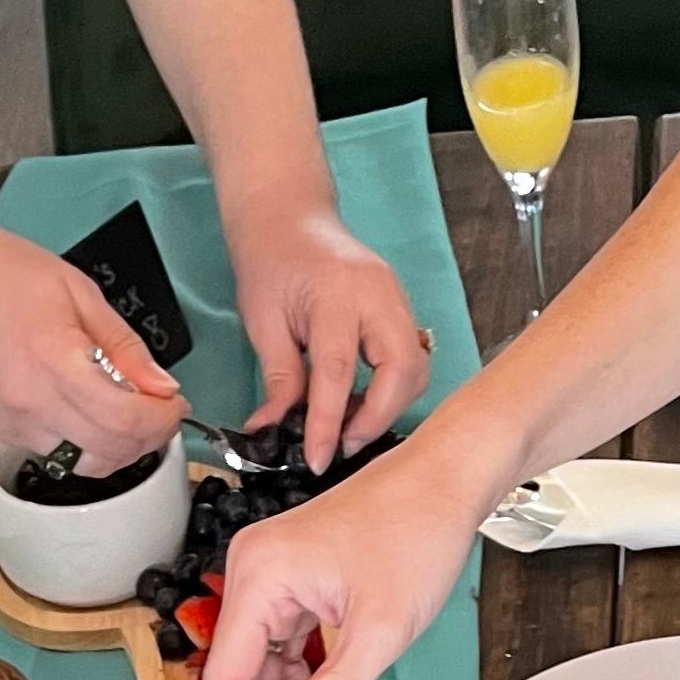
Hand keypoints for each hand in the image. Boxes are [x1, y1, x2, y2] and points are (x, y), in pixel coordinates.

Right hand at [0, 224, 185, 472]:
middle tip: (160, 410)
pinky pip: (61, 455)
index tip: (174, 405)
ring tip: (126, 411)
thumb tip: (160, 386)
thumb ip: (125, 346)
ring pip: (88, 464)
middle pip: (111, 452)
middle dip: (149, 437)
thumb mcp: (80, 293)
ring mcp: (16, 425)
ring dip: (119, 447)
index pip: (126, 419)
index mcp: (55, 362)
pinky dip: (87, 442)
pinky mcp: (5, 433)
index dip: (163, 419)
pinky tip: (88, 410)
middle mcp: (32, 404)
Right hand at [204, 422, 490, 679]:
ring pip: (265, 669)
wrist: (448, 478)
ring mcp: (275, 578)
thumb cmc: (417, 529)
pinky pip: (287, 650)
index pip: (227, 677)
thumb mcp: (380, 630)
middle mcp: (255, 573)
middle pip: (242, 677)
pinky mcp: (297, 583)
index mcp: (260, 576)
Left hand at [227, 194, 429, 470]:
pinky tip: (361, 401)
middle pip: (401, 371)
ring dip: (389, 406)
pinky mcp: (400, 309)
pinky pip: (411, 359)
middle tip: (342, 445)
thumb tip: (274, 430)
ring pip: (415, 369)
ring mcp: (396, 299)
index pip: (338, 373)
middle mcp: (377, 295)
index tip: (318, 459)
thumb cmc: (272, 261)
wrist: (289, 219)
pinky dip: (392, 389)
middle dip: (376, 418)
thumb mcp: (264, 322)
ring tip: (349, 424)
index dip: (329, 424)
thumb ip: (279, 380)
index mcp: (337, 294)